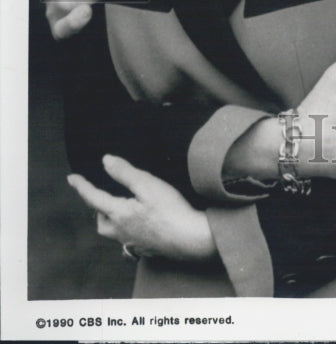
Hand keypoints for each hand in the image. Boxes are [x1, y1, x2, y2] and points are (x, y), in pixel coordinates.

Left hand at [67, 155, 215, 262]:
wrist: (190, 240)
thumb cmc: (171, 210)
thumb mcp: (148, 185)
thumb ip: (125, 173)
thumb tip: (106, 161)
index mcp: (118, 214)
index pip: (93, 198)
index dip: (81, 186)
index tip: (71, 178)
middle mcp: (120, 231)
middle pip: (100, 219)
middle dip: (96, 206)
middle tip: (99, 194)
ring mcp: (132, 242)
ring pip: (111, 232)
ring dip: (109, 219)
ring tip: (115, 209)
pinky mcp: (144, 248)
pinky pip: (126, 240)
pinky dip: (125, 230)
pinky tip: (136, 225)